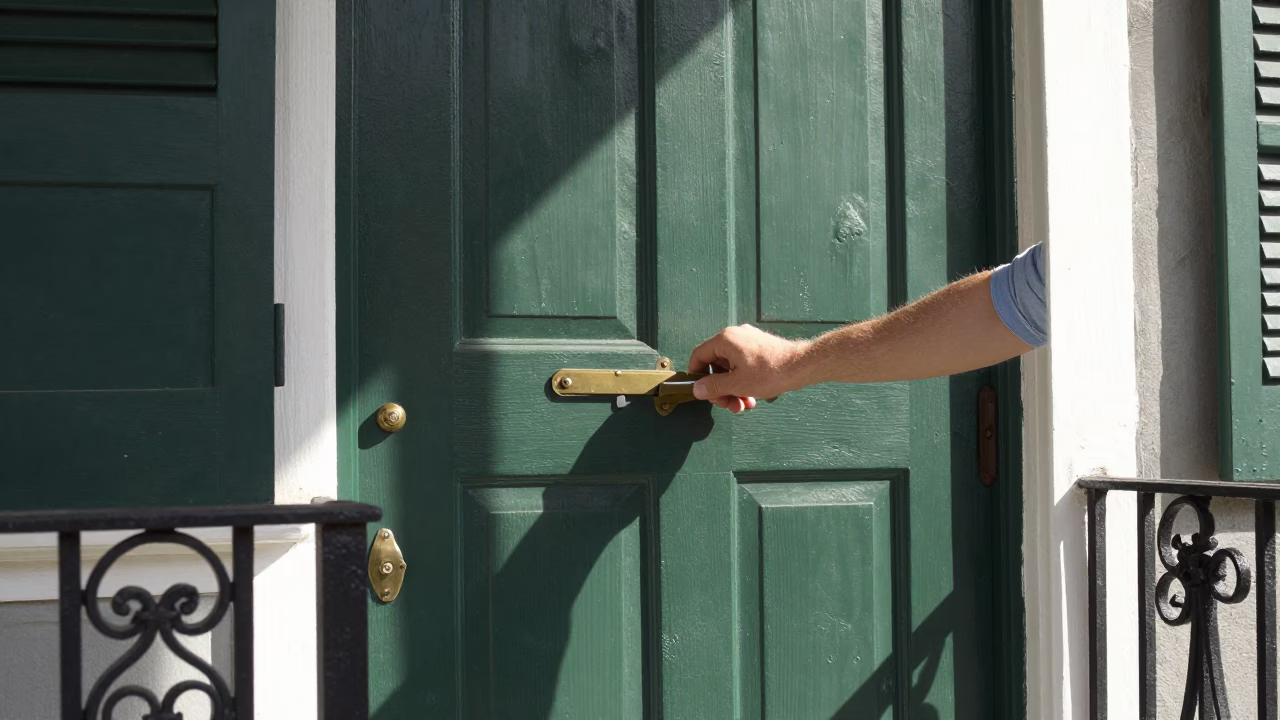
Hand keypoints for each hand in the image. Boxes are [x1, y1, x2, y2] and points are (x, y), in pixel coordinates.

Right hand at [687, 324, 809, 412]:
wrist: (801, 366)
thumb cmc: (771, 372)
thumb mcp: (737, 384)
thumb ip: (714, 386)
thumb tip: (697, 389)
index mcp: (725, 340)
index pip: (699, 355)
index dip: (697, 375)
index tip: (701, 392)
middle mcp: (735, 336)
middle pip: (716, 365)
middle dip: (721, 389)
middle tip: (728, 405)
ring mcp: (748, 342)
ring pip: (731, 369)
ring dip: (734, 389)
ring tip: (743, 405)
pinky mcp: (759, 349)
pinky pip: (743, 366)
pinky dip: (744, 382)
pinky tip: (752, 398)